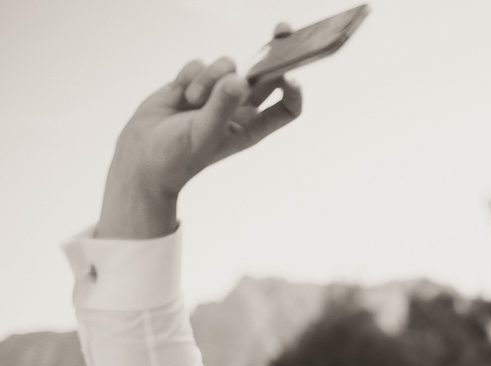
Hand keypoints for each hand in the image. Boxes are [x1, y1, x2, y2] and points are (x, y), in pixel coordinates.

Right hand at [97, 23, 302, 238]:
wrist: (141, 154)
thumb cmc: (178, 155)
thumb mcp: (203, 133)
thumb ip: (221, 106)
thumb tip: (238, 80)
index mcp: (252, 127)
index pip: (285, 109)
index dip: (293, 92)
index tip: (290, 76)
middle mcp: (240, 108)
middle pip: (266, 75)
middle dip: (274, 52)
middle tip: (284, 29)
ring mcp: (217, 93)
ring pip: (227, 65)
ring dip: (209, 77)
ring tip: (192, 100)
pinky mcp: (194, 81)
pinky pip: (199, 64)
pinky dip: (189, 75)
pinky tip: (179, 96)